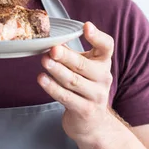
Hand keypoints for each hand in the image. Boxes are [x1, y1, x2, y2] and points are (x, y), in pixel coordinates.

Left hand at [37, 22, 114, 142]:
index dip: (97, 36)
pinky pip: (66, 97)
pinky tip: (42, 79)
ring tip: (44, 61)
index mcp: (103, 62)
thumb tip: (50, 37)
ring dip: (57, 71)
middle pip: (84, 65)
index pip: (106, 46)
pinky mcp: (84, 110)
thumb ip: (70, 53)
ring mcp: (95, 96)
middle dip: (67, 56)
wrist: (93, 123)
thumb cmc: (84, 88)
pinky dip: (52, 88)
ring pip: (73, 81)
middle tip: (53, 49)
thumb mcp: (83, 68)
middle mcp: (103, 78)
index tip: (86, 26)